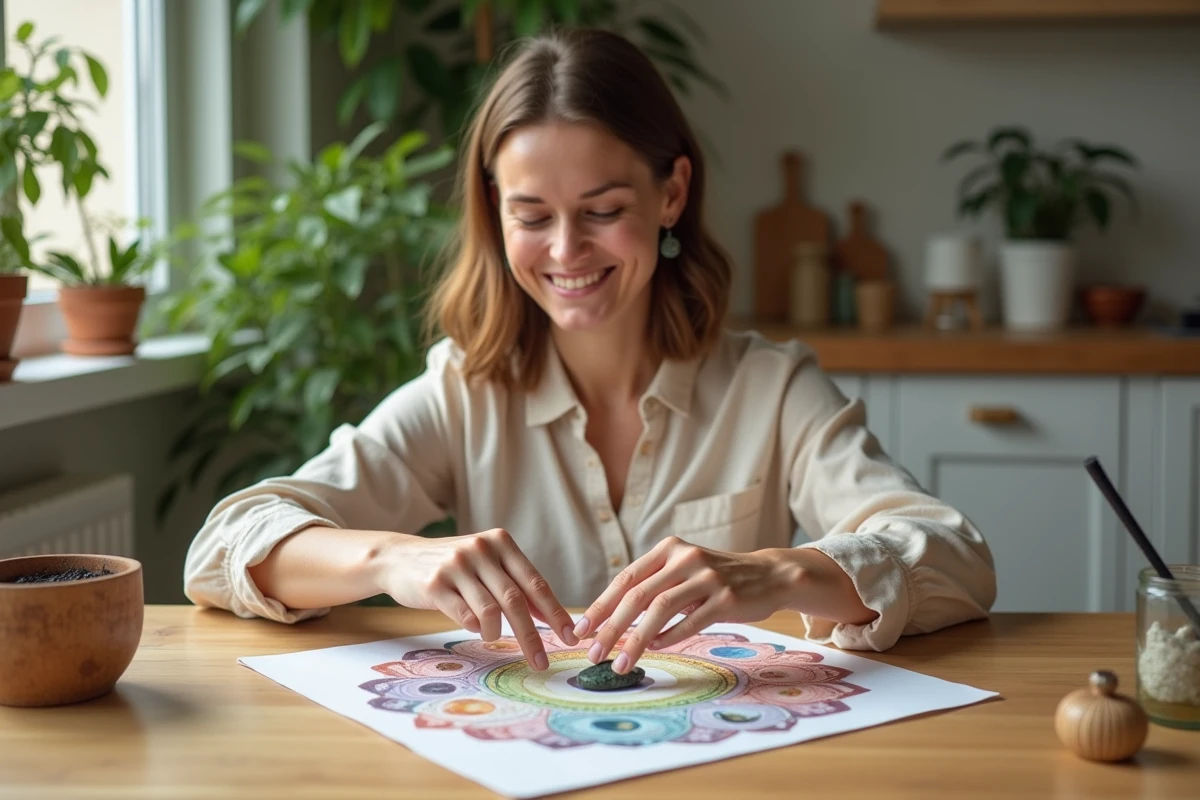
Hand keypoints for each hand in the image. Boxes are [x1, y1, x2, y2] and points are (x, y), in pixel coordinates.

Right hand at [375, 528, 578, 669]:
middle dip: (532, 635)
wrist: (400, 557)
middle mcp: (480, 550)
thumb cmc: (452, 566)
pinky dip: (474, 628)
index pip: (535, 582)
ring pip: (491, 611)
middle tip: (541, 661)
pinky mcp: (435, 584)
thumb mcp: (486, 565)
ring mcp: (456, 566)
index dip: (555, 612)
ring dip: (497, 633)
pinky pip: (465, 616)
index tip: (570, 636)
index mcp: (500, 542)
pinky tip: (473, 627)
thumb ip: (516, 585)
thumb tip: (551, 616)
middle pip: (515, 601)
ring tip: (493, 637)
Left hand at [572, 536, 801, 673]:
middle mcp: (685, 558)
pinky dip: (668, 638)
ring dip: (636, 640)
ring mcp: (707, 577)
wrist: (769, 575)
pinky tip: (654, 650)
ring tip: (621, 663)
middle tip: (594, 653)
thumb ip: (654, 586)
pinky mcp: (726, 598)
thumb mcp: (684, 570)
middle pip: (638, 596)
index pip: (626, 579)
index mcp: (669, 549)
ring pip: (660, 609)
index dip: (601, 606)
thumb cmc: (717, 578)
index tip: (582, 631)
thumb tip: (612, 621)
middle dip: (611, 627)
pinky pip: (690, 622)